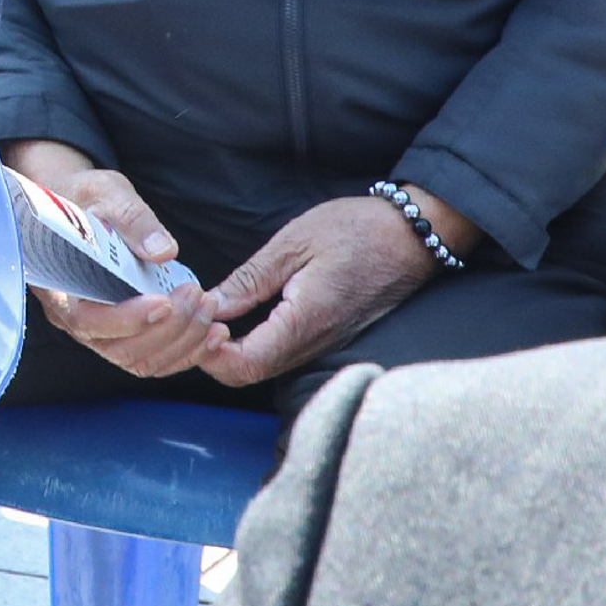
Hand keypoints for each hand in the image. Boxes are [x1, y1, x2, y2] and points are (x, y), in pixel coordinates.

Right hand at [3, 138, 226, 378]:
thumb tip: (162, 252)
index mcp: (59, 286)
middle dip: (168, 330)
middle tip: (198, 296)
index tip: (164, 301)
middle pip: (120, 349)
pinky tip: (213, 332)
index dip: (128, 318)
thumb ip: (131, 218)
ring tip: (210, 312)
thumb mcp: (104, 193)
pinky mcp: (125, 334)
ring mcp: (100, 331)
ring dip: (183, 343)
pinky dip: (186, 352)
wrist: (76, 206)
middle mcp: (75, 319)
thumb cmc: (82, 198)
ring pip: (141, 360)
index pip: (87, 321)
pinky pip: (154, 359)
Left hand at [199, 193, 457, 387]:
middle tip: (193, 319)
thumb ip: (249, 280)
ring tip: (209, 317)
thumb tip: (210, 305)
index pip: (244, 364)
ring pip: (266, 368)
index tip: (193, 321)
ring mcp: (325, 345)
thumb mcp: (292, 244)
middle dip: (212, 356)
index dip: (208, 352)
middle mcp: (316, 344)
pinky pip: (283, 355)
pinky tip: (238, 320)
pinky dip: (253, 346)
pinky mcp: (329, 338)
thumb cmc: (355, 230)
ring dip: (231, 352)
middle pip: (250, 374)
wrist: (413, 236)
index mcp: (305, 321)